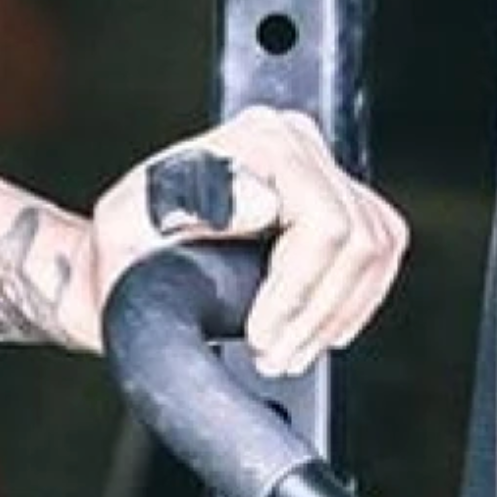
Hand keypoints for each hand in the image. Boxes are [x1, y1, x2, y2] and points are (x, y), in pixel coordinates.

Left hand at [72, 106, 408, 377]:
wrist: (117, 264)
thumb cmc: (119, 250)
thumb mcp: (127, 228)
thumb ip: (185, 208)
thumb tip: (261, 204)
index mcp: (253, 141)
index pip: (322, 222)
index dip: (297, 292)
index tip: (261, 336)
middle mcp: (292, 142)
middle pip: (356, 240)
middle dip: (316, 313)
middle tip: (274, 355)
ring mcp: (316, 169)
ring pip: (375, 249)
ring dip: (336, 314)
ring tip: (290, 350)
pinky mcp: (334, 201)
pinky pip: (378, 250)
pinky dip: (353, 300)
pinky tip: (319, 328)